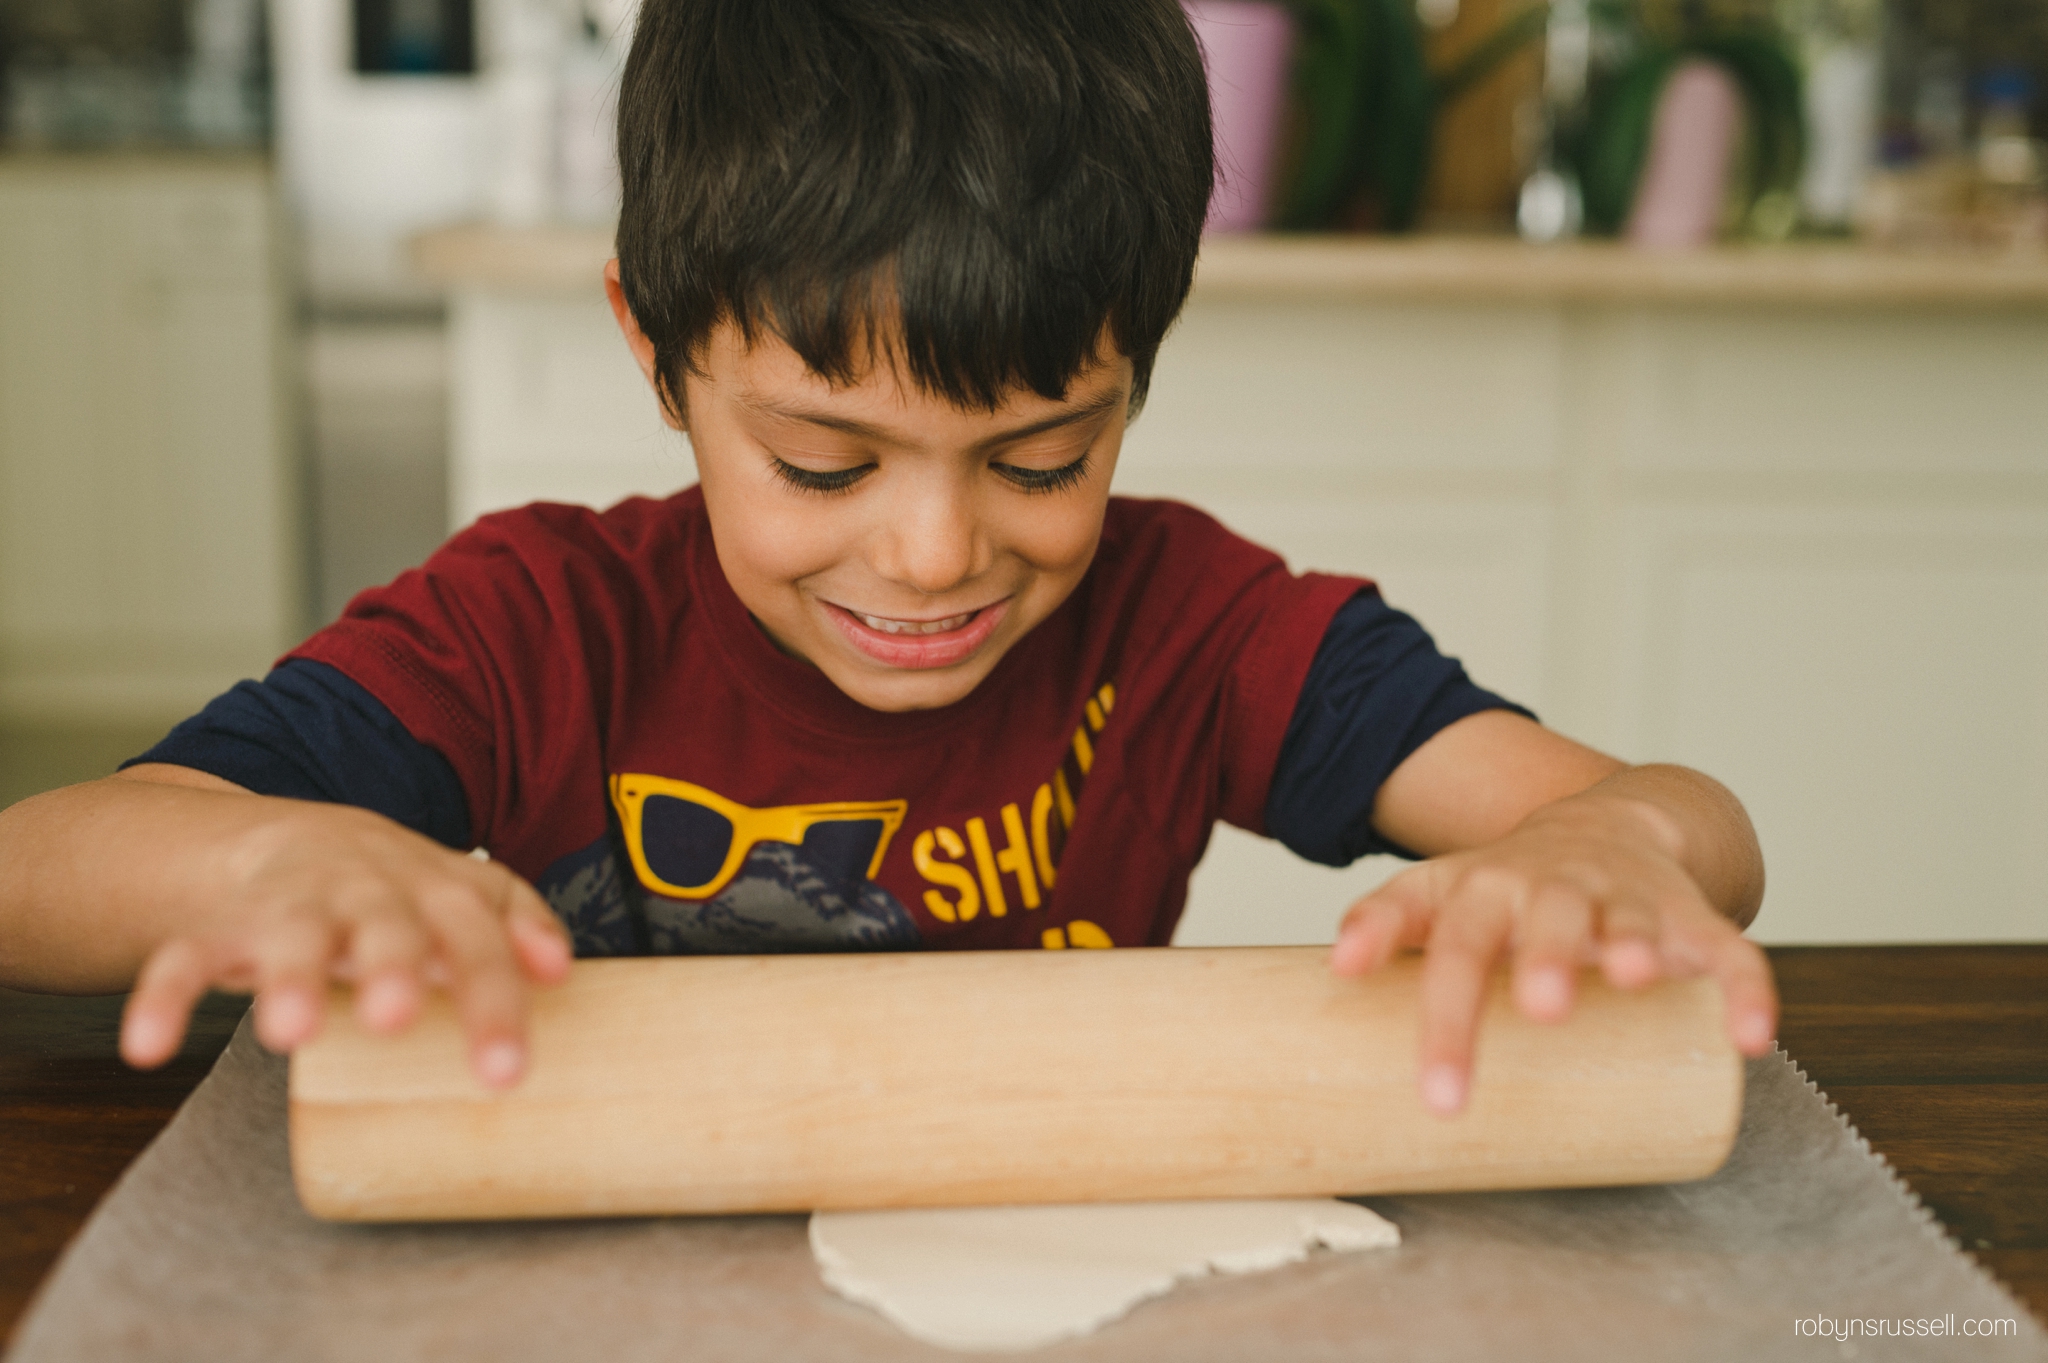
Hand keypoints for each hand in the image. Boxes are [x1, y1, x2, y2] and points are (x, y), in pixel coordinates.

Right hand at [119, 802, 571, 1088]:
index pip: (473, 932)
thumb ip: (513, 921)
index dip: (493, 994)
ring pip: (286, 933)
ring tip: (287, 1031)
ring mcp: (287, 904)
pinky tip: (149, 1046)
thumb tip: (563, 972)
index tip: (505, 1071)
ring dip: (288, 977)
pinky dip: (162, 998)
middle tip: (397, 1018)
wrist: (277, 842)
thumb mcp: (457, 892)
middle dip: (390, 965)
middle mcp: (362, 888)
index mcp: (428, 884)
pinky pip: (182, 959)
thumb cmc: (389, 889)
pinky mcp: (216, 928)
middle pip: (382, 922)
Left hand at [1329, 787, 1777, 1116]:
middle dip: (1542, 959)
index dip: (1431, 993)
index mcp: (1486, 887)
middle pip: (1545, 920)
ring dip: (1633, 942)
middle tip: (1535, 1009)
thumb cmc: (1506, 884)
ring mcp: (1627, 899)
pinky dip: (1745, 989)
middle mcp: (1556, 886)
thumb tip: (1336, 970)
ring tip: (1631, 974)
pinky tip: (1749, 1037)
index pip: (1448, 937)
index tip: (1407, 1052)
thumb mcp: (1436, 890)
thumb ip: (1385, 922)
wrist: (1607, 825)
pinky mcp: (1691, 916)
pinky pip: (1727, 949)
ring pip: (1634, 916)